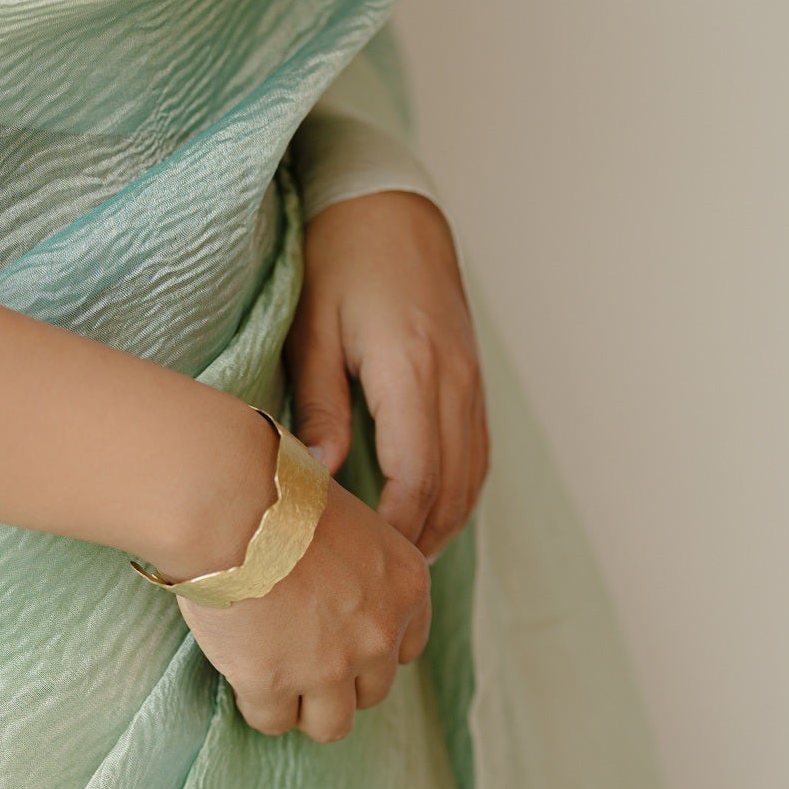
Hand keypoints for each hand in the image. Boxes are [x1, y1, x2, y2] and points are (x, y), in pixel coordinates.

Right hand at [180, 477, 430, 741]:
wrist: (234, 505)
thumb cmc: (280, 493)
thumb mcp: (348, 516)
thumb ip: (354, 558)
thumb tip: (330, 570)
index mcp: (406, 586)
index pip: (407, 648)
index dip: (371, 650)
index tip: (341, 639)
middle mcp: (379, 633)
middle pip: (373, 692)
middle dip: (341, 683)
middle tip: (303, 660)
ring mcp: (330, 666)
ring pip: (332, 724)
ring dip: (306, 709)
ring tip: (275, 684)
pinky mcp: (276, 683)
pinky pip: (272, 721)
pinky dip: (258, 706)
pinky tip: (242, 679)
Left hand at [285, 191, 487, 559]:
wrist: (385, 205)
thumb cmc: (335, 262)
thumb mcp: (312, 333)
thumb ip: (319, 408)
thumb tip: (319, 478)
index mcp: (412, 371)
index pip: (415, 479)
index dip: (393, 531)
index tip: (360, 564)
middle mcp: (454, 381)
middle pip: (451, 489)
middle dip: (419, 543)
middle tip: (379, 583)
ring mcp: (470, 380)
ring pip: (472, 476)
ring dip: (443, 525)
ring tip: (402, 564)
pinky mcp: (471, 377)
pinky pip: (476, 451)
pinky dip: (457, 492)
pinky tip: (428, 517)